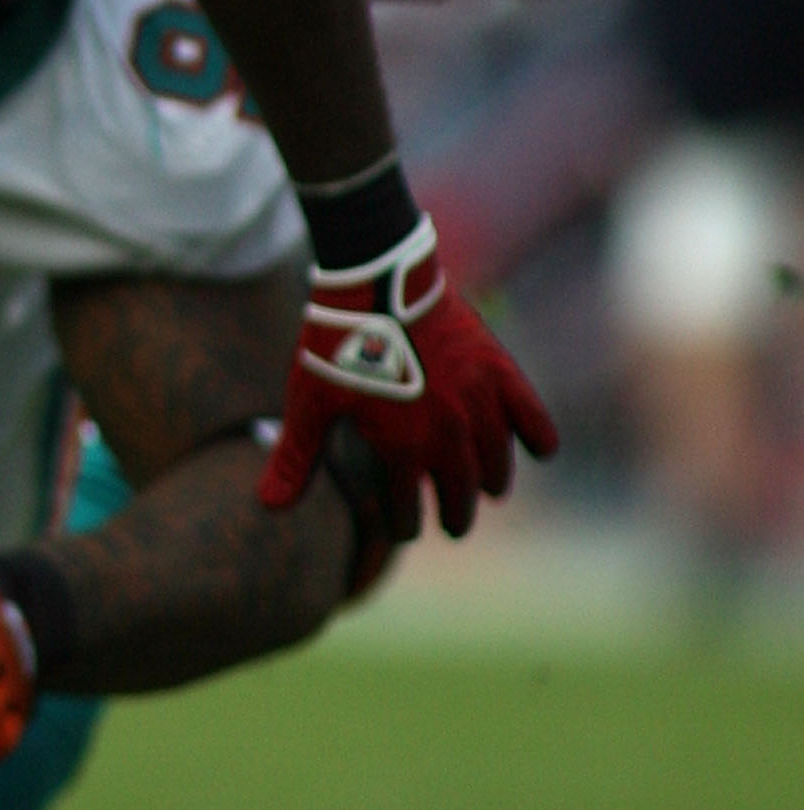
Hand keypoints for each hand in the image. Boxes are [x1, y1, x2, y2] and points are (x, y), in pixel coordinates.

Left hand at [260, 215, 556, 539]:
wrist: (376, 280)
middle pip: (458, 491)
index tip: (402, 529)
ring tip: (490, 489)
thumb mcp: (308, 403)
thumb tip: (267, 507)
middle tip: (456, 525)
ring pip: (494, 460)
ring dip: (492, 481)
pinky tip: (543, 450)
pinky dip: (538, 434)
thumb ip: (295, 459)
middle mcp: (447, 433)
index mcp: (400, 448)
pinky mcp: (497, 369)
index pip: (406, 507)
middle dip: (456, 513)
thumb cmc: (336, 342)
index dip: (403, 523)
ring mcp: (477, 402)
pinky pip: (529, 413)